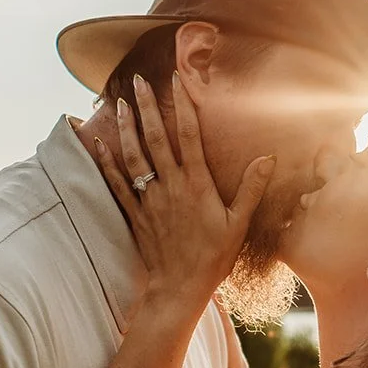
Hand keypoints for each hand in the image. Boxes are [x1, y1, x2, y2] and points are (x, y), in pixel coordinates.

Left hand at [96, 72, 275, 308]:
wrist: (181, 287)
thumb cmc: (214, 257)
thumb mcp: (239, 224)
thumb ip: (251, 189)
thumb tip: (268, 158)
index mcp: (197, 184)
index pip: (190, 135)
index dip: (184, 105)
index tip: (178, 80)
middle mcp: (170, 186)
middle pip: (156, 138)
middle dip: (147, 106)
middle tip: (138, 80)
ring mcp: (149, 199)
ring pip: (134, 156)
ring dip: (125, 127)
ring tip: (120, 103)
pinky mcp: (136, 215)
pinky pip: (117, 183)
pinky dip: (106, 162)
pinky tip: (99, 142)